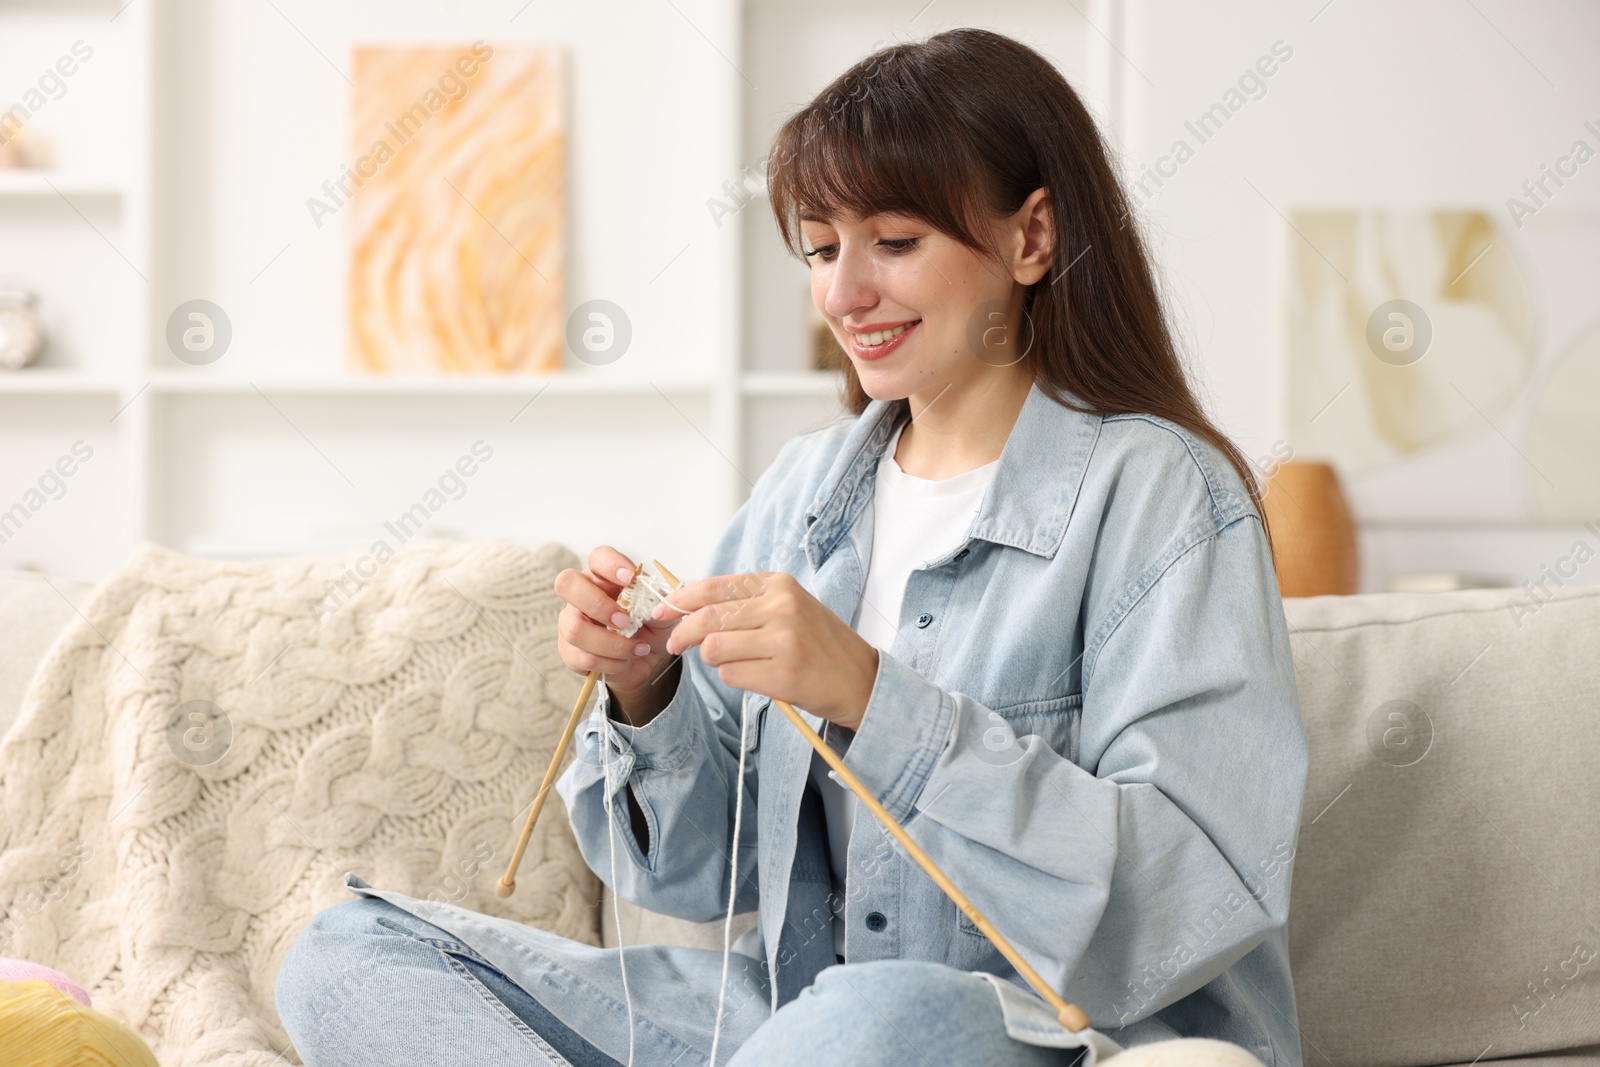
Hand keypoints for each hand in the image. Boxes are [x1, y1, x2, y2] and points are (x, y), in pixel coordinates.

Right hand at [553, 546, 681, 702]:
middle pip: (566, 583)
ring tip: (636, 648)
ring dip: (611, 644)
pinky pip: (582, 658)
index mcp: (605, 577)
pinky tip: (626, 661)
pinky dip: (611, 663)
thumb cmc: (652, 625)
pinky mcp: (570, 651)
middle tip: (625, 622)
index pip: (598, 557)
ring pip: (575, 629)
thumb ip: (658, 602)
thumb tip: (654, 601)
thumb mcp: (663, 611)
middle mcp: (582, 595)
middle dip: (598, 605)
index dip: (611, 564)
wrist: (647, 657)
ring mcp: (571, 622)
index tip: (631, 578)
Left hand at [655, 571, 878, 729]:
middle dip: (682, 634)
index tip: (663, 610)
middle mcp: (782, 606)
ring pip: (714, 649)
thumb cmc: (820, 645)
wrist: (861, 679)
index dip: (681, 600)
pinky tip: (757, 677)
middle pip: (707, 618)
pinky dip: (734, 679)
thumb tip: (688, 606)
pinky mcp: (784, 674)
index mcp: (779, 584)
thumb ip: (744, 604)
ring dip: (714, 660)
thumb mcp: (787, 608)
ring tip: (735, 663)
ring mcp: (784, 640)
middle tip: (676, 645)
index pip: (715, 587)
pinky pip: (731, 675)